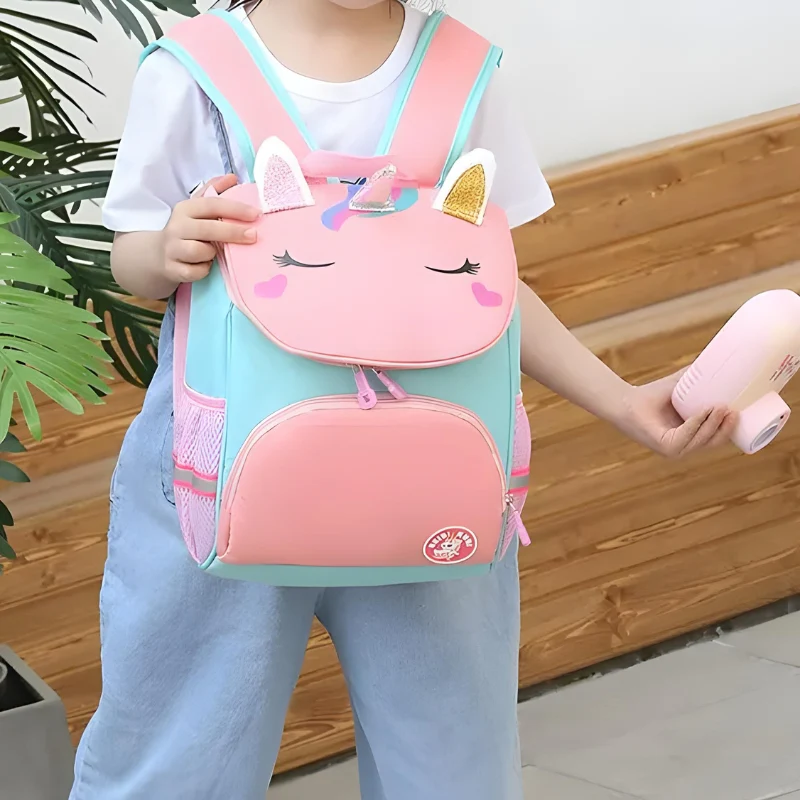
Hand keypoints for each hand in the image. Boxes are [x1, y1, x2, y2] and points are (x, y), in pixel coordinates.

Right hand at [162, 174, 259, 283]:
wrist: (158, 255)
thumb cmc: (187, 230)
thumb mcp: (197, 209)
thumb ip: (213, 192)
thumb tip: (233, 177)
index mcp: (185, 209)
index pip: (212, 205)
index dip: (235, 209)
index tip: (256, 214)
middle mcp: (177, 227)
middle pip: (208, 229)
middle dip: (233, 232)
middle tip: (254, 236)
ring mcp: (173, 248)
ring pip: (200, 251)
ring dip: (213, 254)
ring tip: (215, 253)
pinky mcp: (172, 268)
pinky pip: (195, 272)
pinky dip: (203, 270)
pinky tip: (205, 266)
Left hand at [617, 370, 736, 458]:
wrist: (626, 399)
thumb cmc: (652, 395)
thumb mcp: (683, 386)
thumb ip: (700, 377)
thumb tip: (721, 358)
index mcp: (692, 437)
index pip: (717, 438)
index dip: (731, 428)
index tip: (741, 411)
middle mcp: (684, 446)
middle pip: (713, 441)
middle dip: (726, 427)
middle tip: (733, 409)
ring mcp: (674, 449)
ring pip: (701, 440)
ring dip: (713, 425)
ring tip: (721, 407)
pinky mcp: (664, 447)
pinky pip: (684, 437)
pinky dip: (695, 424)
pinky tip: (703, 412)